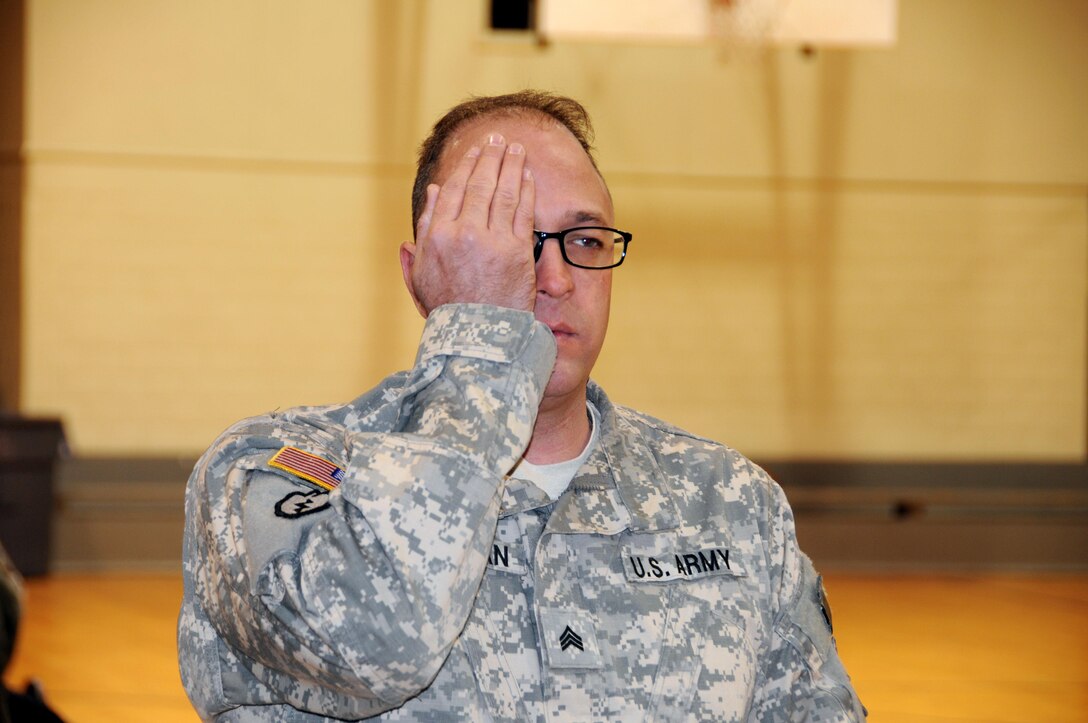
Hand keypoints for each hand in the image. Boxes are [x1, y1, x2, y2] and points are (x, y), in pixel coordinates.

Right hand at [401, 133, 536, 315]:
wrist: (477, 337)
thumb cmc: (449, 308)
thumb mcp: (422, 273)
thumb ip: (423, 231)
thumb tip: (430, 193)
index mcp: (437, 236)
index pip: (453, 189)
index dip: (466, 166)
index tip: (475, 152)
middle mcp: (463, 234)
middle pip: (479, 184)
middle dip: (491, 157)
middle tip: (499, 139)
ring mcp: (492, 241)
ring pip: (503, 192)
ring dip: (512, 165)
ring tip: (517, 149)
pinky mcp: (518, 251)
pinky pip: (523, 212)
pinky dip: (526, 190)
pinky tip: (529, 176)